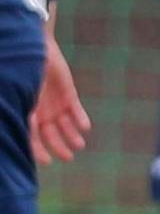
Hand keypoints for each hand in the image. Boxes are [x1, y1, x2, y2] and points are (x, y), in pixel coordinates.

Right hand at [30, 31, 89, 164]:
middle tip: (69, 158)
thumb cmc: (22, 75)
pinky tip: (85, 127)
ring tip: (79, 146)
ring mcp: (55, 103)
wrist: (35, 52)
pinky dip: (80, 118)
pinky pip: (75, 109)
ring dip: (72, 135)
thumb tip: (25, 132)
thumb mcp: (20, 97)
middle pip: (51, 134)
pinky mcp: (68, 94)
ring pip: (65, 125)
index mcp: (26, 114)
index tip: (46, 162)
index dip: (38, 150)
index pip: (32, 138)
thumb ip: (24, 116)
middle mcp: (41, 112)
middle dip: (59, 147)